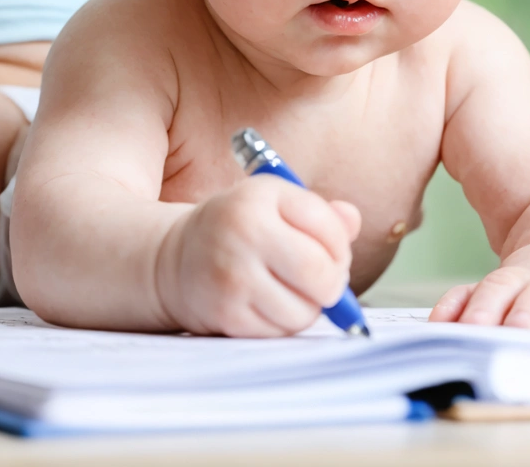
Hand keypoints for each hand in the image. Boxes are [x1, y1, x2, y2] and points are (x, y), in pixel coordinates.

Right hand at [160, 174, 360, 336]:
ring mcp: (233, 278)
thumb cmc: (240, 226)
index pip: (329, 228)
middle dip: (333, 282)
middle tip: (325, 279)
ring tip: (295, 290)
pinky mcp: (226, 316)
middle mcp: (243, 234)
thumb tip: (352, 222)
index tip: (332, 249)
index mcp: (260, 197)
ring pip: (305, 311)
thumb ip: (321, 212)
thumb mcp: (276, 202)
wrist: (176, 257)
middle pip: (320, 274)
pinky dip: (286, 322)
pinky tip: (273, 303)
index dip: (341, 245)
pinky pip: (281, 331)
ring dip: (311, 306)